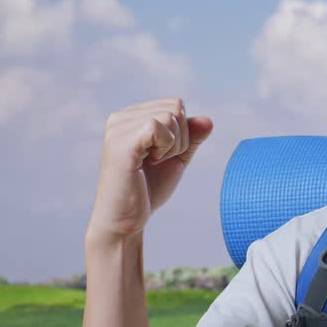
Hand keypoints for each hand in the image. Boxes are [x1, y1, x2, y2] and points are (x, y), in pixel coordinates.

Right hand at [85, 97, 213, 244]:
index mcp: (130, 117)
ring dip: (173, 146)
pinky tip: (149, 163)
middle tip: (157, 162)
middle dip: (180, 138)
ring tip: (152, 163)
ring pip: (171, 116)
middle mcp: (120, 118)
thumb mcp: (176, 158)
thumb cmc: (148, 190)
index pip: (175, 105)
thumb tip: (208, 120)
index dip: (182, 133)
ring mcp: (118, 128)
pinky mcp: (122, 143)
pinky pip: (160, 127)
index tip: (161, 156)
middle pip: (176, 107)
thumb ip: (191, 137)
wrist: (126, 221)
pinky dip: (166, 147)